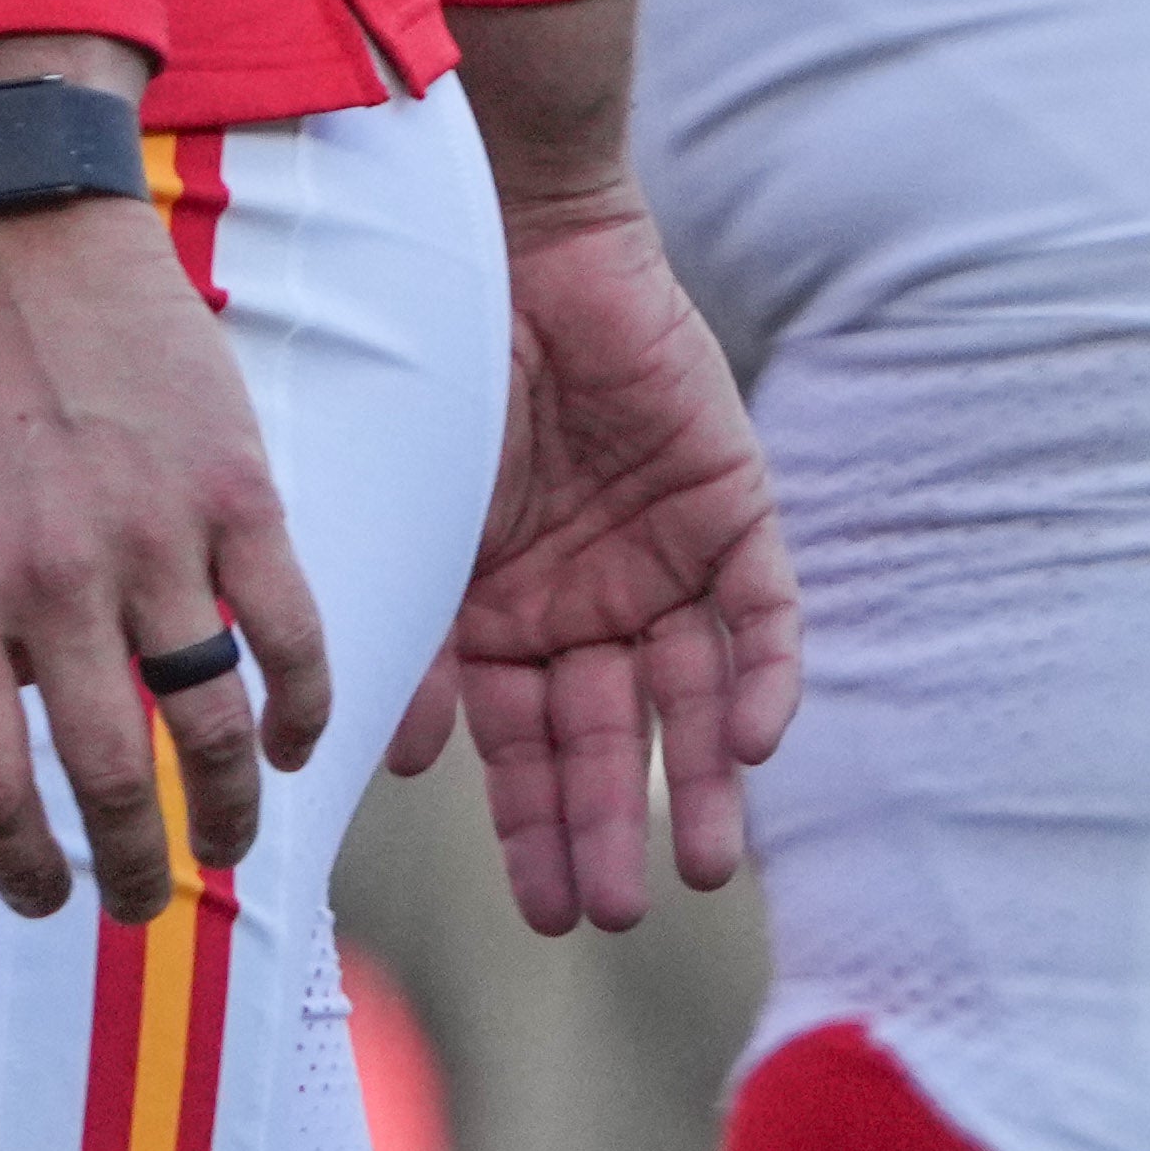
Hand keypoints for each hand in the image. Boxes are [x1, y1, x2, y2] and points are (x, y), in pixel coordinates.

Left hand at [0, 176, 326, 922]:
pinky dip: (305, 710)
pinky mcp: (238, 491)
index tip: (45, 898)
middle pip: (107, 774)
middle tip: (149, 900)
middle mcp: (50, 580)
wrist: (21, 238)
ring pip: (210, 724)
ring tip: (226, 845)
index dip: (17, 864)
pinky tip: (293, 745)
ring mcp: (152, 536)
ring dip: (224, 809)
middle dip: (133, 865)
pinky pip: (291, 634)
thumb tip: (18, 744)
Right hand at [392, 180, 795, 929]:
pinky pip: (762, 613)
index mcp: (506, 610)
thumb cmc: (438, 373)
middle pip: (609, 733)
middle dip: (605, 822)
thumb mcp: (416, 525)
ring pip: (693, 694)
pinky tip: (748, 743)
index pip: (526, 742)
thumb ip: (413, 641)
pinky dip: (762, 678)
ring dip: (698, 780)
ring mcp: (665, 557)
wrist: (509, 240)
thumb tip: (387, 767)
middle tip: (604, 910)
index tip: (542, 910)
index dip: (534, 823)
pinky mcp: (734, 507)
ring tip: (695, 867)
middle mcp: (588, 598)